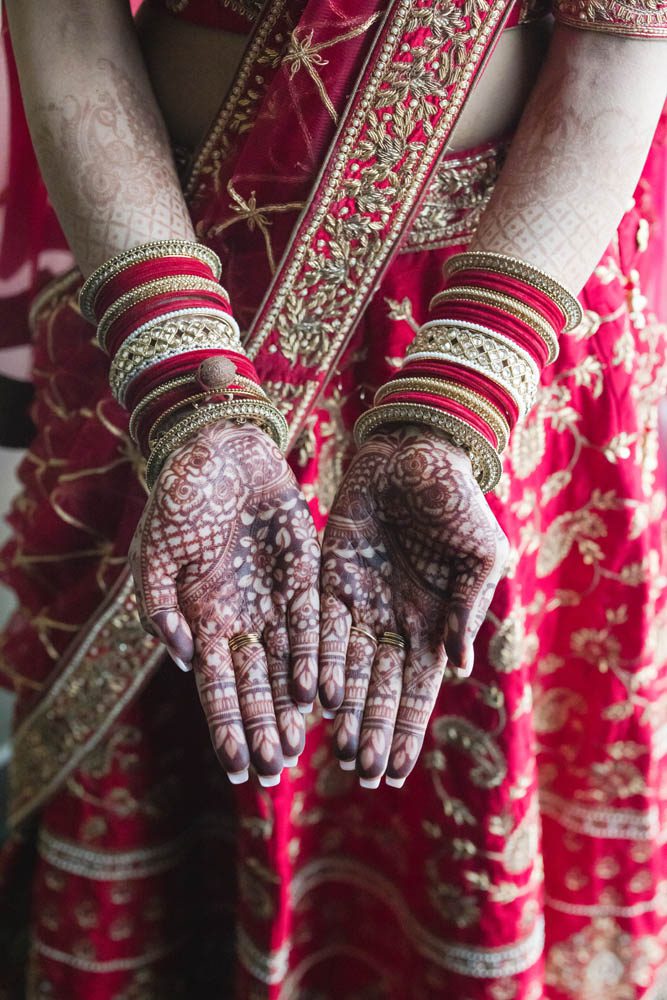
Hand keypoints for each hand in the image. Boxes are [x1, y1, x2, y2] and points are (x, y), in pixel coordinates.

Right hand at [129, 421, 319, 785]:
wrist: (220, 450)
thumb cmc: (179, 499)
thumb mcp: (154, 553)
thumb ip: (159, 607)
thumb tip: (182, 659)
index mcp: (203, 618)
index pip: (216, 686)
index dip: (225, 726)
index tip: (234, 769)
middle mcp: (242, 619)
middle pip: (255, 686)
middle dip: (261, 729)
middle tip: (271, 773)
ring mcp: (275, 601)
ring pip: (287, 665)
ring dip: (291, 708)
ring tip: (298, 748)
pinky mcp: (305, 578)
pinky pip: (314, 625)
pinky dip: (317, 659)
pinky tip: (321, 693)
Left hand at [318, 424, 507, 787]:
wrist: (416, 451)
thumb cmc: (457, 500)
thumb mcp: (480, 556)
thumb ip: (466, 610)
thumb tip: (459, 668)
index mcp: (432, 622)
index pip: (416, 688)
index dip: (407, 728)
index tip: (397, 772)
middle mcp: (392, 621)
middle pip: (378, 688)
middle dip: (371, 730)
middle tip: (361, 774)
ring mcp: (358, 602)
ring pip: (344, 666)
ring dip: (342, 708)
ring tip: (334, 749)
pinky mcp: (328, 578)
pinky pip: (317, 626)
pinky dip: (314, 660)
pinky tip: (310, 694)